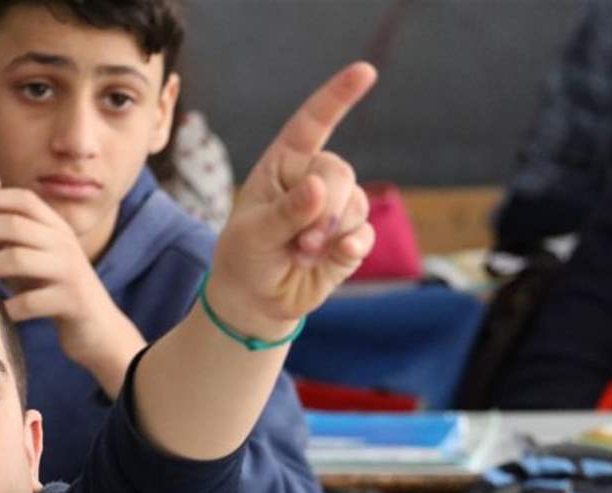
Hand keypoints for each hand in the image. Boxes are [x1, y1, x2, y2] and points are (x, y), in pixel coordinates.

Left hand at [0, 188, 143, 387]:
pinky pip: (29, 301)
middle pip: (16, 226)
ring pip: (19, 259)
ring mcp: (69, 272)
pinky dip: (7, 306)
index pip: (24, 200)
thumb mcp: (34, 259)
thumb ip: (6, 242)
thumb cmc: (54, 290)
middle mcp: (66, 245)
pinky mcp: (71, 302)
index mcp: (58, 229)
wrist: (98, 327)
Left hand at [200, 63, 378, 338]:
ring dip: (331, 234)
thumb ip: (287, 211)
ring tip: (302, 254)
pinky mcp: (351, 238)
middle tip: (302, 242)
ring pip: (356, 204)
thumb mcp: (254, 233)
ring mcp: (335, 208)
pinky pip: (366, 233)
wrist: (257, 300)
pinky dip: (351, 247)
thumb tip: (318, 187)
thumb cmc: (246, 256)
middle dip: (324, 207)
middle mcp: (314, 178)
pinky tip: (334, 258)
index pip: (313, 122)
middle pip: (339, 172)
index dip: (338, 96)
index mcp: (284, 163)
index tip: (365, 72)